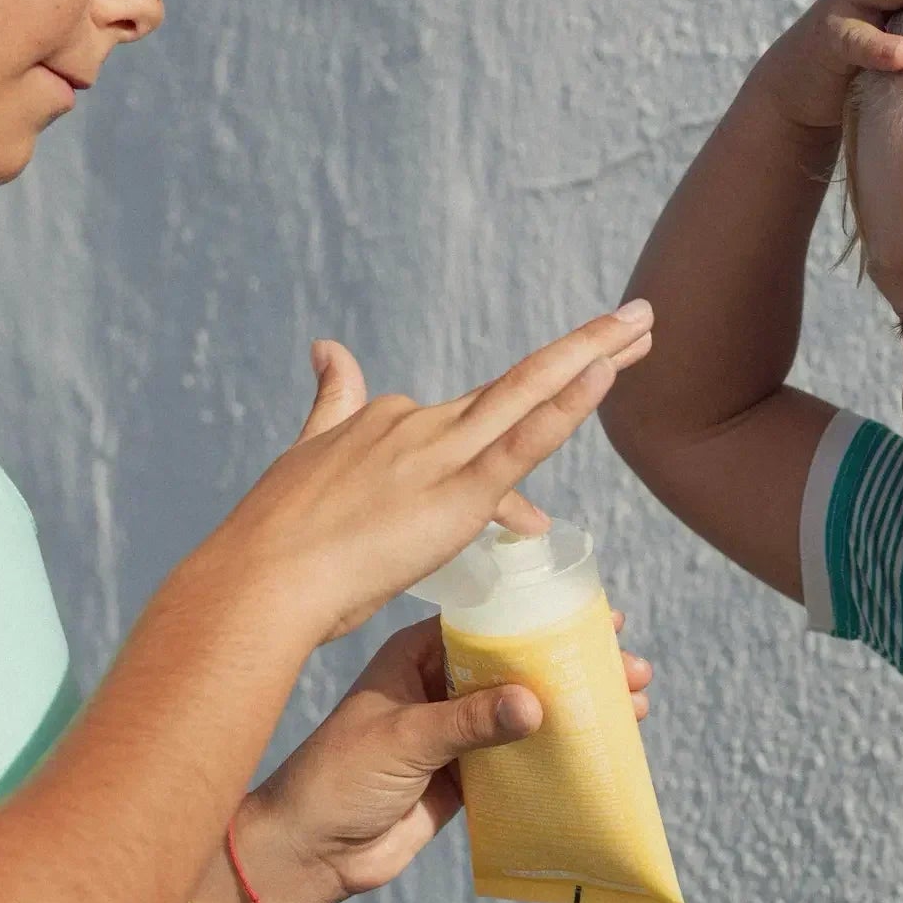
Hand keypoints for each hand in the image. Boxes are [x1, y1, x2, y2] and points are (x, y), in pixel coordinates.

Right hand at [206, 305, 655, 647]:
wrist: (257, 582)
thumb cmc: (277, 544)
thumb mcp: (309, 456)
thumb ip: (331, 405)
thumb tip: (329, 350)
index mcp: (389, 422)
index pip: (474, 419)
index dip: (528, 412)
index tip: (569, 399)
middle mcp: (418, 424)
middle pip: (520, 382)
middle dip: (585, 348)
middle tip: (640, 320)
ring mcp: (438, 454)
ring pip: (530, 393)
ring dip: (593, 355)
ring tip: (645, 325)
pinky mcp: (455, 495)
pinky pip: (522, 442)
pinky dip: (565, 405)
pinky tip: (604, 374)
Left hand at [238, 615, 658, 902]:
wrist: (307, 854)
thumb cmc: (334, 780)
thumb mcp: (403, 740)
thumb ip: (469, 722)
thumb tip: (537, 703)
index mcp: (415, 657)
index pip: (488, 624)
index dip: (542, 618)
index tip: (592, 615)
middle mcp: (439, 688)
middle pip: (520, 667)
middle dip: (574, 666)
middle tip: (628, 665)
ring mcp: (454, 734)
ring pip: (527, 713)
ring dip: (576, 710)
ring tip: (632, 706)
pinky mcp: (464, 778)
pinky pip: (521, 760)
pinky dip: (559, 755)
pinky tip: (600, 751)